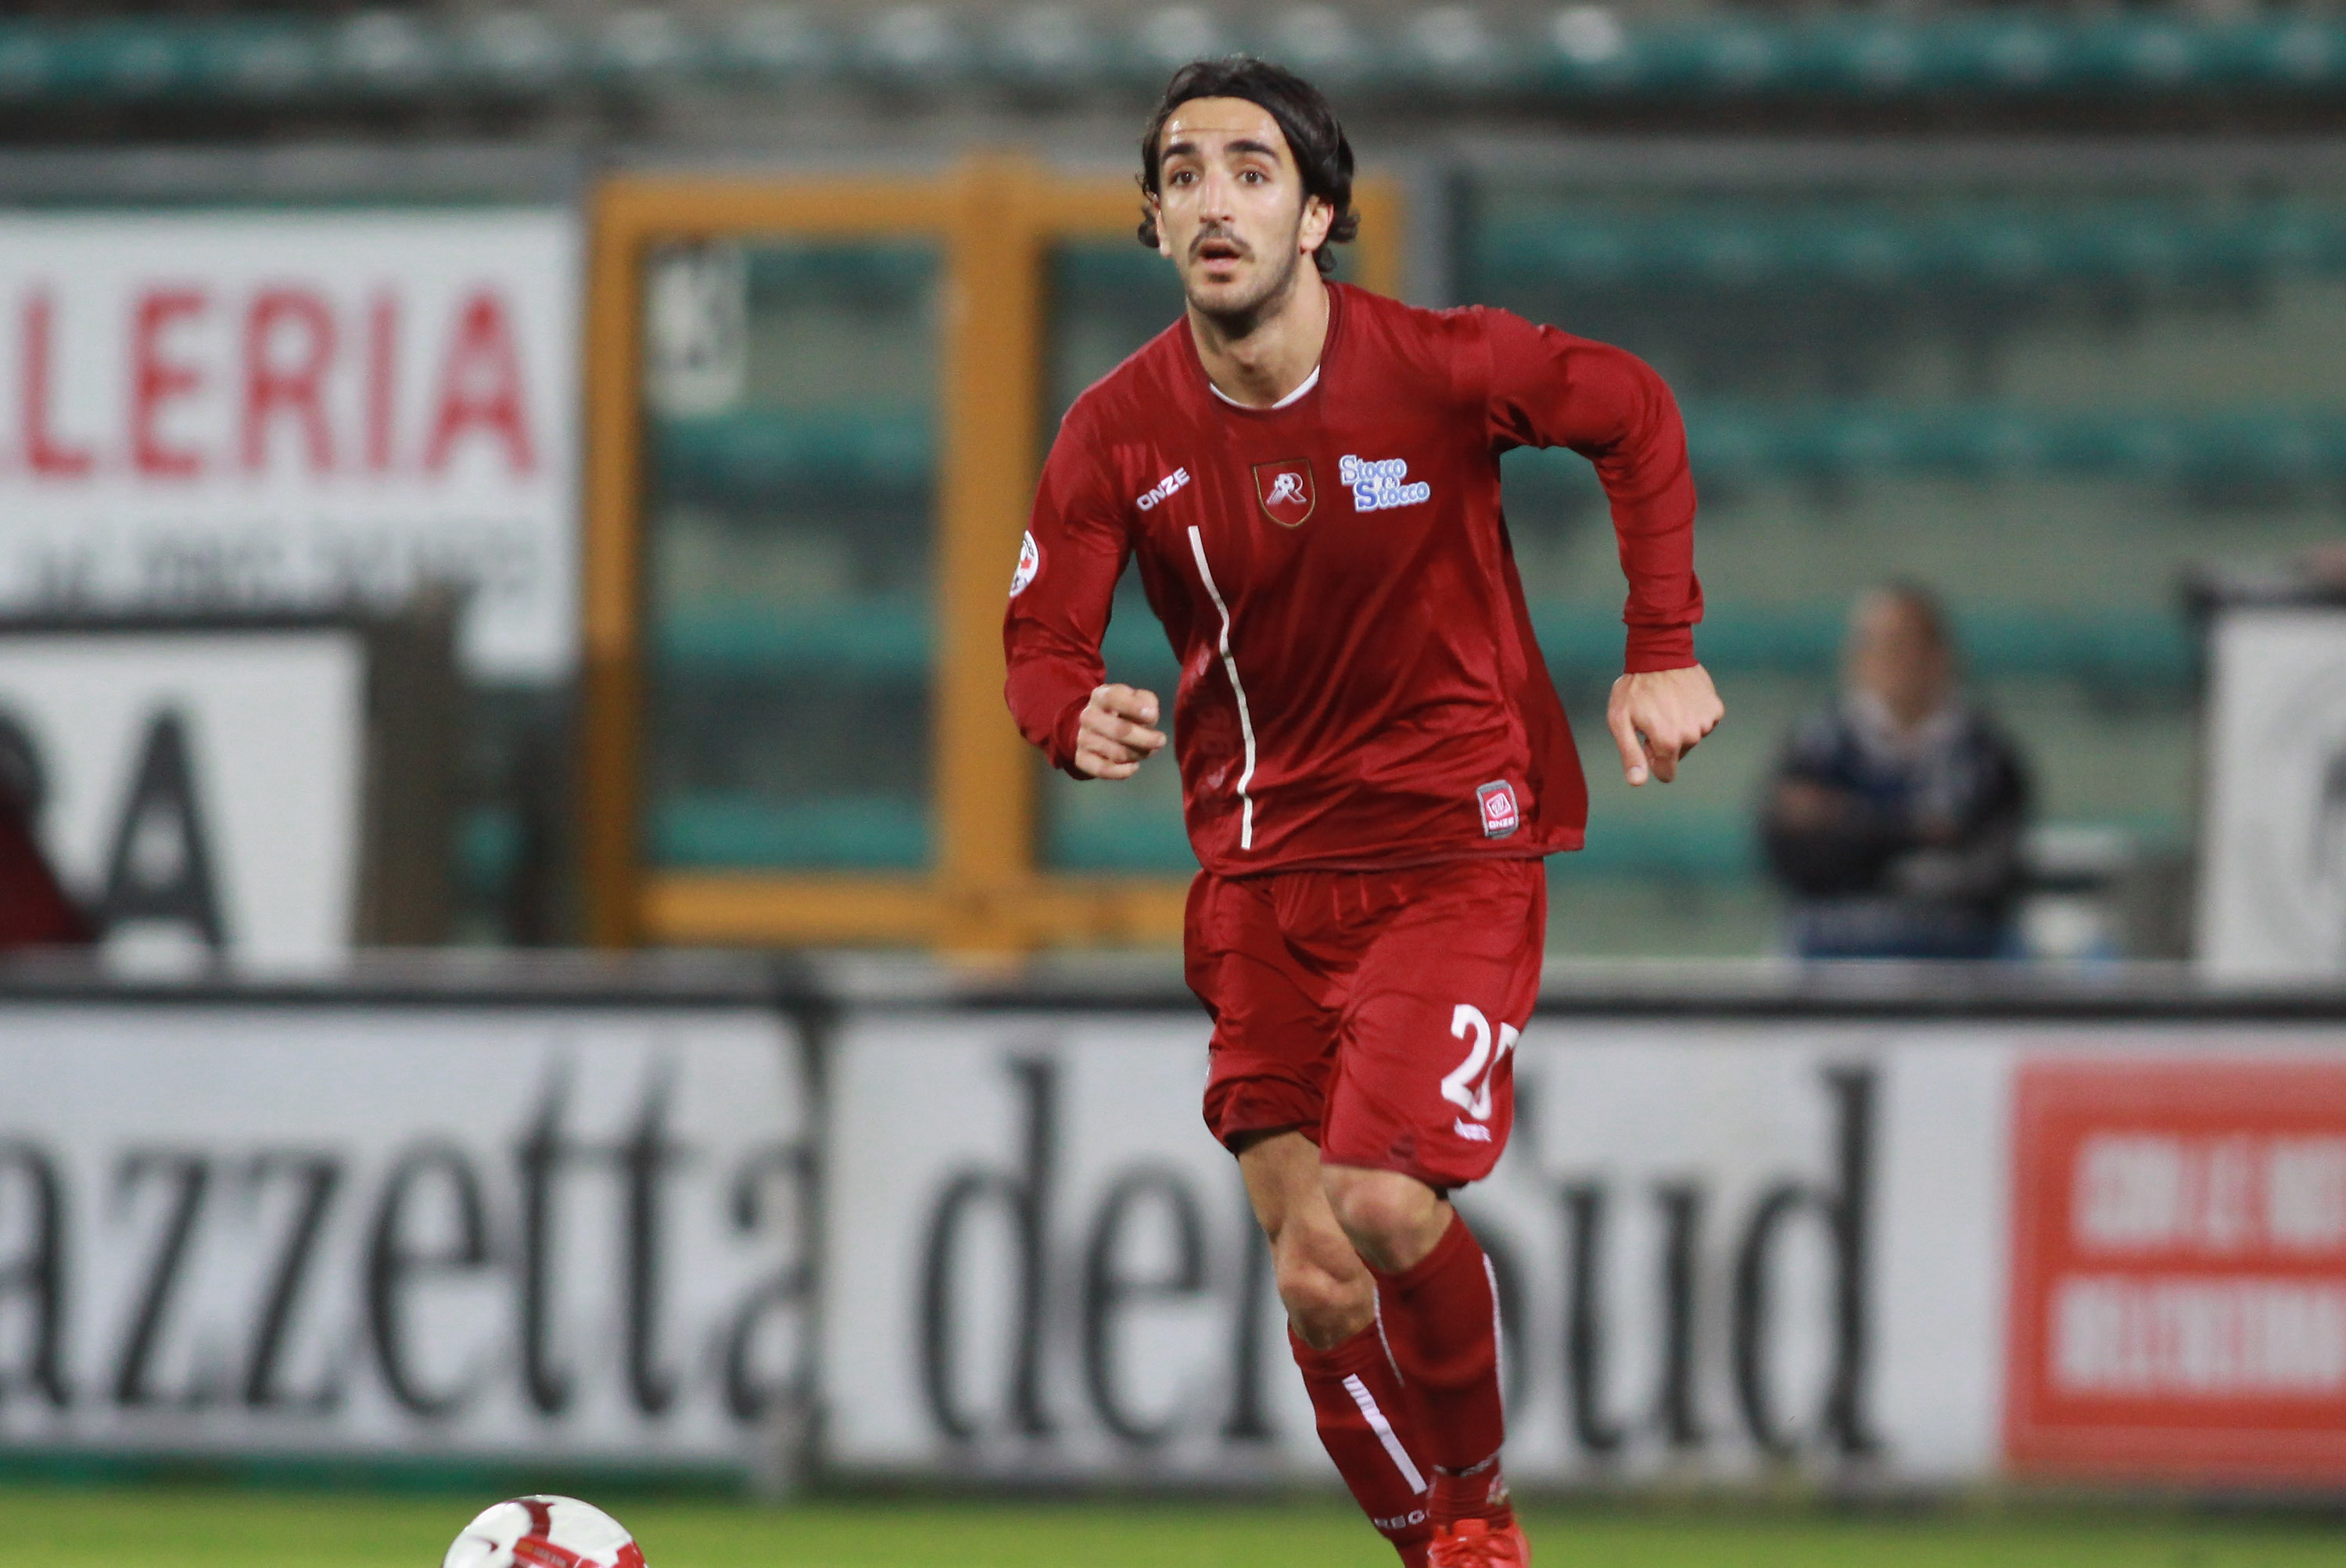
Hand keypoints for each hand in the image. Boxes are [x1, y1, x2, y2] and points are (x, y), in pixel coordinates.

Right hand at [1073, 683, 1167, 779]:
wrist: (1095, 728)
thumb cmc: (1123, 713)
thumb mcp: (1136, 699)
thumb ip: (1147, 701)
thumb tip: (1150, 713)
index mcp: (1101, 696)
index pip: (1114, 698)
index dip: (1134, 707)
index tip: (1152, 715)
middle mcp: (1088, 716)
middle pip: (1119, 731)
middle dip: (1145, 738)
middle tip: (1161, 740)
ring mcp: (1083, 739)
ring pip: (1117, 753)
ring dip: (1138, 754)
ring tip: (1147, 751)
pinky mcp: (1082, 759)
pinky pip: (1104, 770)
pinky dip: (1123, 771)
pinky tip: (1134, 766)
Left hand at [1607, 664, 1722, 785]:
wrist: (1659, 653)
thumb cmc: (1634, 688)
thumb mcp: (1620, 722)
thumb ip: (1630, 754)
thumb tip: (1638, 782)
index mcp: (1668, 742)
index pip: (1665, 773)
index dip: (1652, 758)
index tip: (1645, 740)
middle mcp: (1691, 735)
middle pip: (1678, 754)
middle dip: (1666, 741)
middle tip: (1654, 715)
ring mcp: (1706, 721)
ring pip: (1692, 738)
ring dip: (1680, 726)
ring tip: (1667, 703)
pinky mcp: (1715, 708)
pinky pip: (1703, 722)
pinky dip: (1693, 714)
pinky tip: (1681, 698)